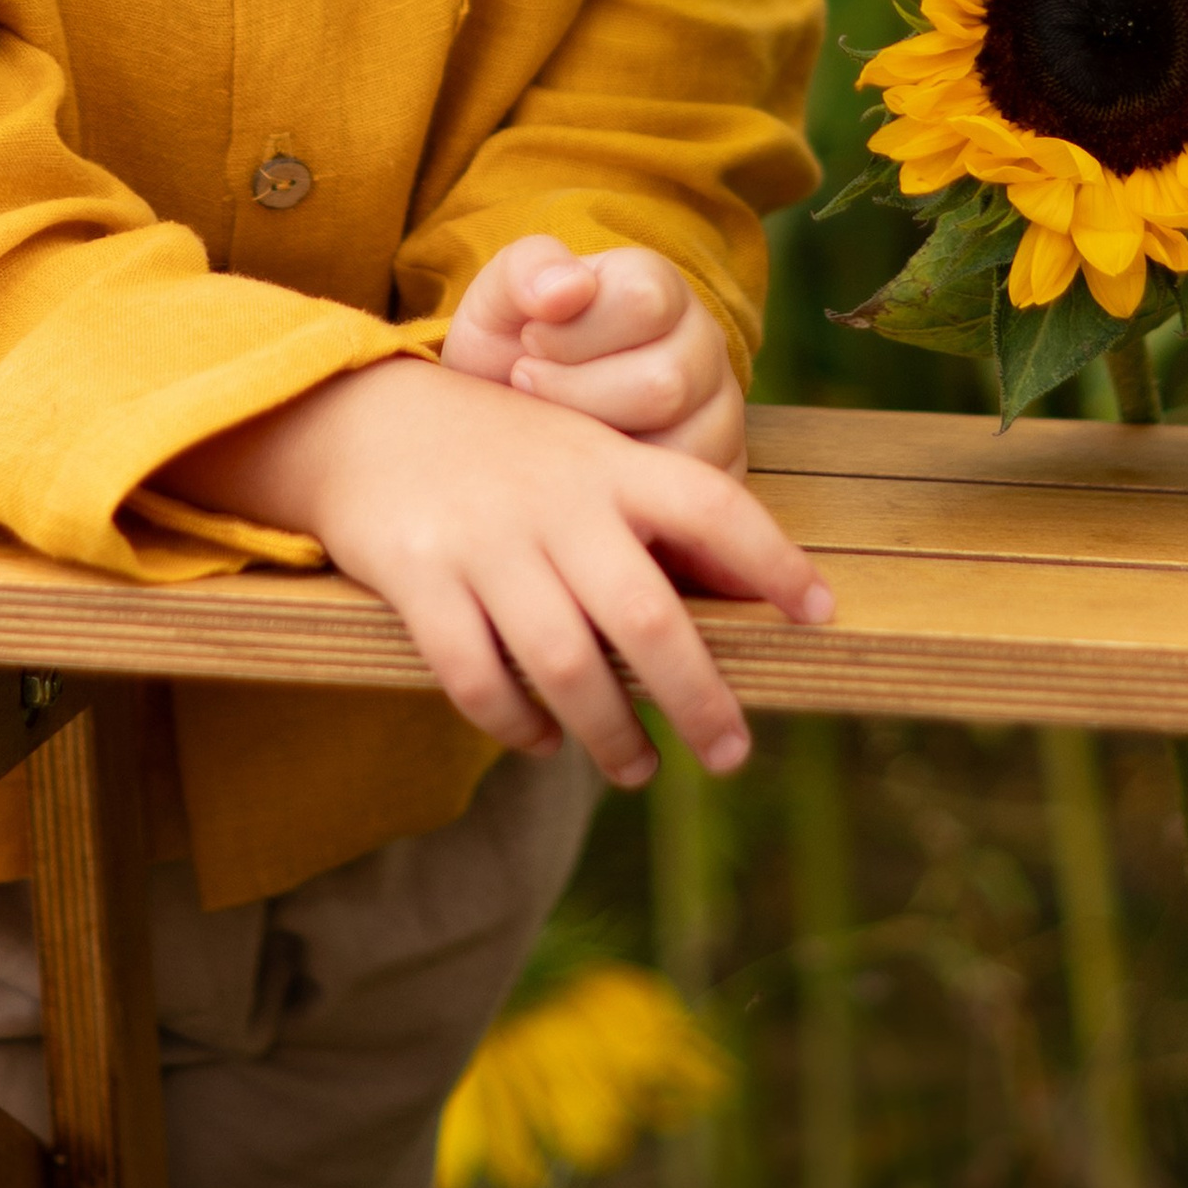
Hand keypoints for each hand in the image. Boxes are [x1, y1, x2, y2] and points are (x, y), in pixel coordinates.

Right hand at [158, 360, 829, 790]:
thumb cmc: (503, 455)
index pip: (713, 505)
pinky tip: (538, 740)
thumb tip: (748, 601)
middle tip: (730, 754)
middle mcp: (557, 499)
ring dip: (610, 732)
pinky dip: (513, 720)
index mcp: (610, 464)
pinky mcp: (417, 576)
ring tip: (636, 769)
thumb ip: (654, 518)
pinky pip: (475, 673)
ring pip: (566, 661)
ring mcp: (486, 539)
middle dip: (699, 695)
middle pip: (647, 612)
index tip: (820, 614)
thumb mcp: (585, 458)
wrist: (366, 418)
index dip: (773, 559)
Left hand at [443, 234, 745, 468]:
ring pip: (681, 443)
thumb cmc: (515, 348)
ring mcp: (719, 409)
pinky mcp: (720, 469)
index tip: (530, 342)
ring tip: (558, 429)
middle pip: (666, 382)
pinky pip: (685, 493)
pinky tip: (586, 466)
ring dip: (598, 446)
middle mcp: (703, 343)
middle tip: (531, 389)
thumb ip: (527, 273)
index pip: (644, 301)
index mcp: (659, 287)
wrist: (515, 412)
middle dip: (576, 395)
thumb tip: (569, 287)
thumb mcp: (500, 300)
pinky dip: (624, 488)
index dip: (572, 333)